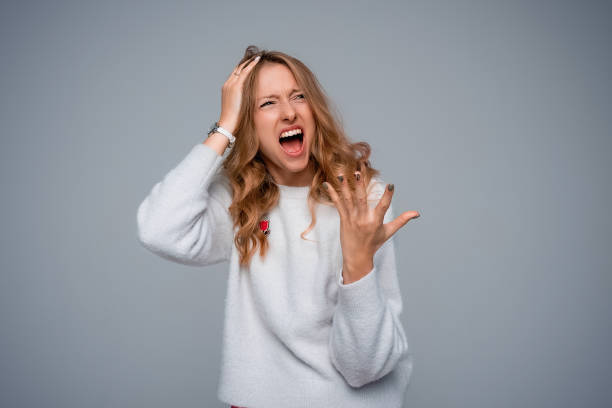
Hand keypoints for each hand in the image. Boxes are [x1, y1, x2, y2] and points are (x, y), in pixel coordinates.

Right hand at [218, 55, 260, 133]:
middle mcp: (228, 84)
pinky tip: (257, 60)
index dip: (242, 69)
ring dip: (249, 62)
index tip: (249, 65)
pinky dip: (251, 65)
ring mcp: (231, 84)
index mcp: (227, 89)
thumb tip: (249, 105)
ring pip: (241, 68)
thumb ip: (241, 103)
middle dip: (245, 63)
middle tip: (254, 57)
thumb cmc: (234, 120)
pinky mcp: (236, 86)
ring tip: (257, 57)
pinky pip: (245, 72)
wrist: (228, 123)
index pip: (235, 75)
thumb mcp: (237, 109)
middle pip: (237, 69)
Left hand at [325, 165, 419, 282]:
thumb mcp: (389, 232)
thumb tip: (417, 213)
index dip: (388, 196)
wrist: (357, 257)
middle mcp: (363, 219)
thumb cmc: (374, 243)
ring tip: (342, 174)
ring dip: (344, 186)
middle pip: (362, 199)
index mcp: (376, 222)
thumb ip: (402, 220)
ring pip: (348, 200)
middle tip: (359, 171)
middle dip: (360, 184)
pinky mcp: (343, 219)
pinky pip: (338, 204)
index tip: (391, 185)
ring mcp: (352, 219)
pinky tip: (327, 184)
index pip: (384, 206)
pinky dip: (332, 194)